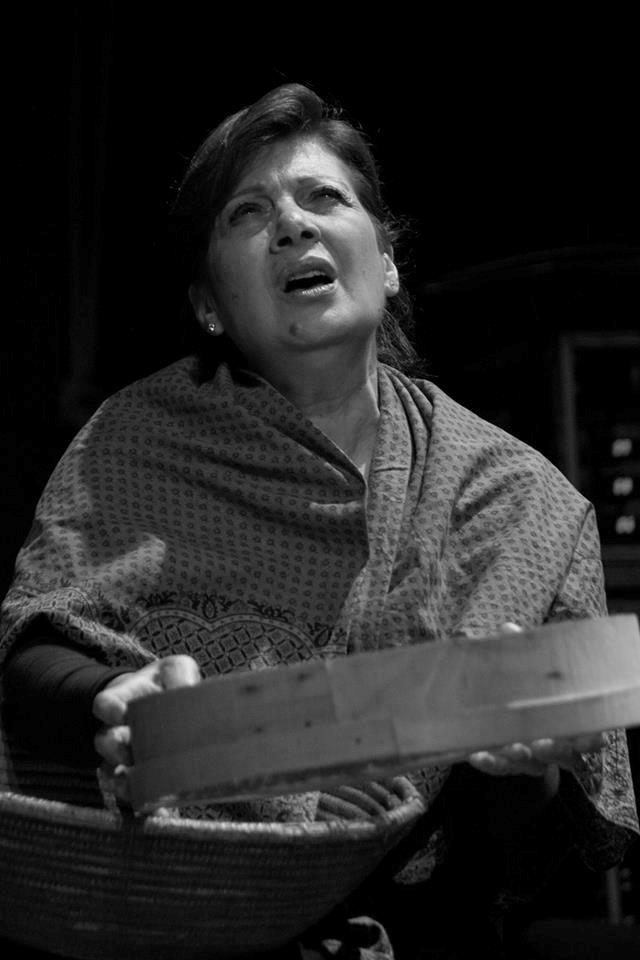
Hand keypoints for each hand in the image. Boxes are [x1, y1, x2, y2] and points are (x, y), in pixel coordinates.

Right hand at [93, 654, 200, 804]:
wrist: (166, 701)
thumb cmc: (167, 684)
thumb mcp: (174, 669)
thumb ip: (179, 674)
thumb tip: (188, 690)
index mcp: (124, 699)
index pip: (103, 704)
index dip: (108, 710)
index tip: (122, 714)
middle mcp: (117, 729)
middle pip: (103, 741)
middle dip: (115, 749)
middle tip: (131, 753)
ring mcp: (124, 754)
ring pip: (110, 771)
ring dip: (122, 779)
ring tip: (136, 783)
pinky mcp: (136, 775)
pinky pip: (130, 792)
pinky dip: (140, 800)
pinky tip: (156, 808)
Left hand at [466, 622, 604, 795]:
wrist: (513, 707)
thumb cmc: (530, 686)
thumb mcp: (528, 669)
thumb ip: (522, 652)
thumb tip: (508, 629)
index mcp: (573, 721)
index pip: (593, 738)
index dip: (589, 741)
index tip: (581, 738)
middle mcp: (560, 744)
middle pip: (567, 758)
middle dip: (554, 752)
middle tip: (539, 743)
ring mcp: (537, 758)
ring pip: (536, 767)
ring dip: (521, 759)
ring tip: (507, 747)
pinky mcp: (513, 764)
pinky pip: (504, 769)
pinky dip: (492, 764)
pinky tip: (476, 755)